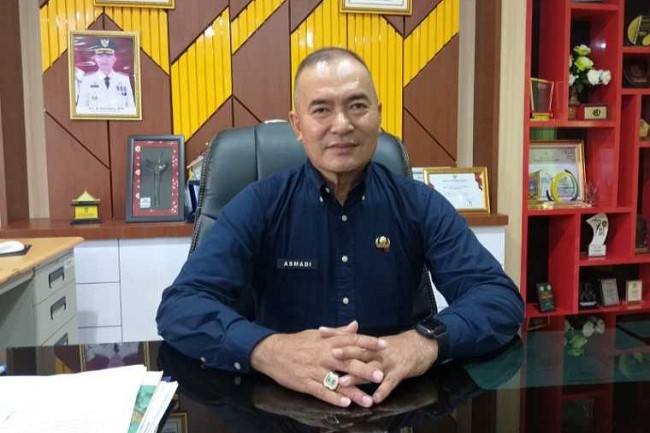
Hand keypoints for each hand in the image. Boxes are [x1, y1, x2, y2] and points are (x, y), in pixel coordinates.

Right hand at [250, 321, 386, 407]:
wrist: (272, 352)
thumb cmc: (297, 342)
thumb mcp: (317, 334)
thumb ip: (339, 332)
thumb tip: (356, 325)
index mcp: (328, 342)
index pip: (352, 341)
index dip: (368, 343)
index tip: (384, 345)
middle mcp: (324, 356)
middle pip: (348, 362)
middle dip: (365, 370)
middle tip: (381, 376)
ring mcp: (315, 370)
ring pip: (337, 382)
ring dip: (353, 392)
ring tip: (368, 400)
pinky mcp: (306, 383)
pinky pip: (322, 392)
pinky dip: (333, 398)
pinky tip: (345, 404)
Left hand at [319, 326, 438, 403]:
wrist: (423, 344)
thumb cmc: (399, 345)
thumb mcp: (379, 343)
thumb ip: (363, 344)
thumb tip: (346, 340)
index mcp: (371, 344)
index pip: (351, 337)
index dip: (336, 334)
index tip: (320, 331)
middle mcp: (377, 351)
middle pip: (358, 352)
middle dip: (343, 354)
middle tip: (329, 356)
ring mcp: (388, 362)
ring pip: (370, 369)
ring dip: (357, 376)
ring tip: (343, 383)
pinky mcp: (400, 372)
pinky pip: (390, 383)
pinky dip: (382, 390)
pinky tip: (375, 398)